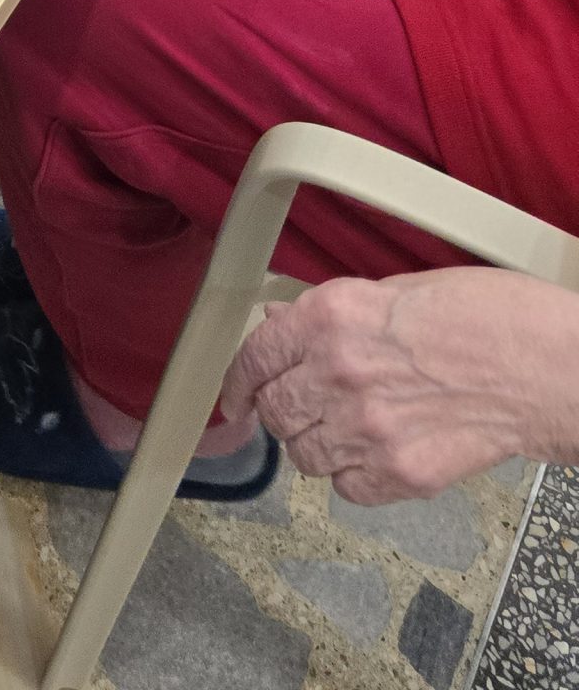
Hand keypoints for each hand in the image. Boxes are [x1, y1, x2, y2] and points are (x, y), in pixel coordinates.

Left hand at [222, 270, 578, 504]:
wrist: (545, 366)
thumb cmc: (485, 316)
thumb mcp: (395, 290)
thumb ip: (331, 314)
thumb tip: (282, 325)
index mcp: (332, 316)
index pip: (256, 355)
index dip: (237, 379)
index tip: (234, 395)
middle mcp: (339, 373)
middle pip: (275, 410)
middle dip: (281, 409)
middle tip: (304, 406)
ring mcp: (368, 429)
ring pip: (304, 456)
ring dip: (316, 443)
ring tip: (350, 426)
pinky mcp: (401, 474)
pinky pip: (346, 488)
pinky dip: (352, 475)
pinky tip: (377, 451)